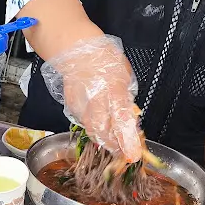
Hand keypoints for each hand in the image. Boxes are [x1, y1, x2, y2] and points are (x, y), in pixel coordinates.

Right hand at [45, 36, 141, 162]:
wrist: (77, 51)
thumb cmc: (103, 57)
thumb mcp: (124, 75)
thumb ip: (125, 97)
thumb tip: (128, 113)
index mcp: (114, 92)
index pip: (122, 123)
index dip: (127, 140)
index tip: (133, 153)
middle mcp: (97, 101)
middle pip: (104, 132)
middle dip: (114, 145)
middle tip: (122, 151)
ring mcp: (82, 104)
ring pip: (92, 130)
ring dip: (103, 138)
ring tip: (111, 142)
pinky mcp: (72, 105)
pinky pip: (84, 121)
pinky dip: (92, 126)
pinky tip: (98, 125)